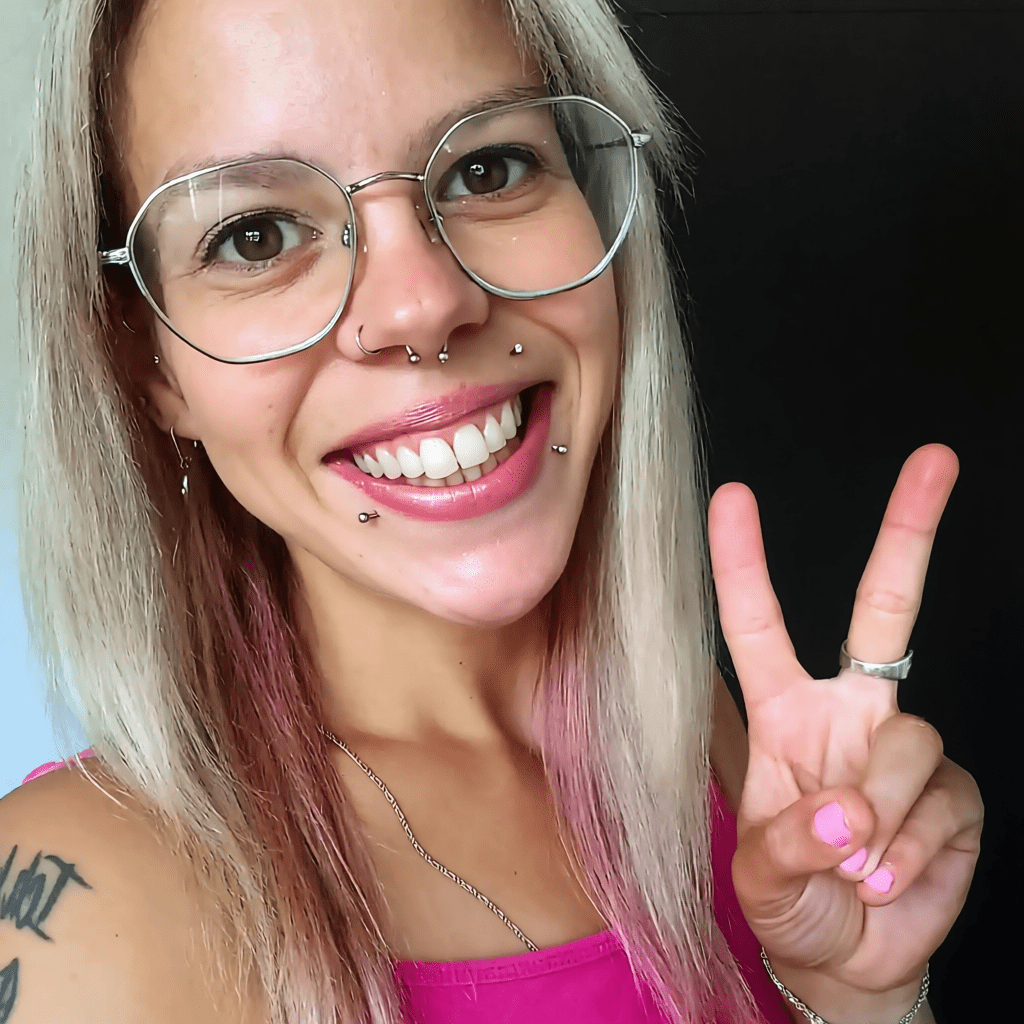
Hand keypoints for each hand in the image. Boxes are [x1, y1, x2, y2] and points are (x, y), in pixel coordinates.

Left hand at [708, 445, 982, 1021]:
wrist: (846, 963)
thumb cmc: (788, 904)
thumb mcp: (757, 880)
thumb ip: (783, 846)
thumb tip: (847, 810)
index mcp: (786, 713)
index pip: (759, 624)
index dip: (743, 561)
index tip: (732, 495)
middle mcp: (850, 713)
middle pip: (885, 609)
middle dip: (909, 533)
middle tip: (936, 459)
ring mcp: (907, 748)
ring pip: (909, 741)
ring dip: (878, 816)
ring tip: (850, 866)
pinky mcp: (955, 794)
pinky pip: (942, 800)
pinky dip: (910, 850)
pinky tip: (885, 875)